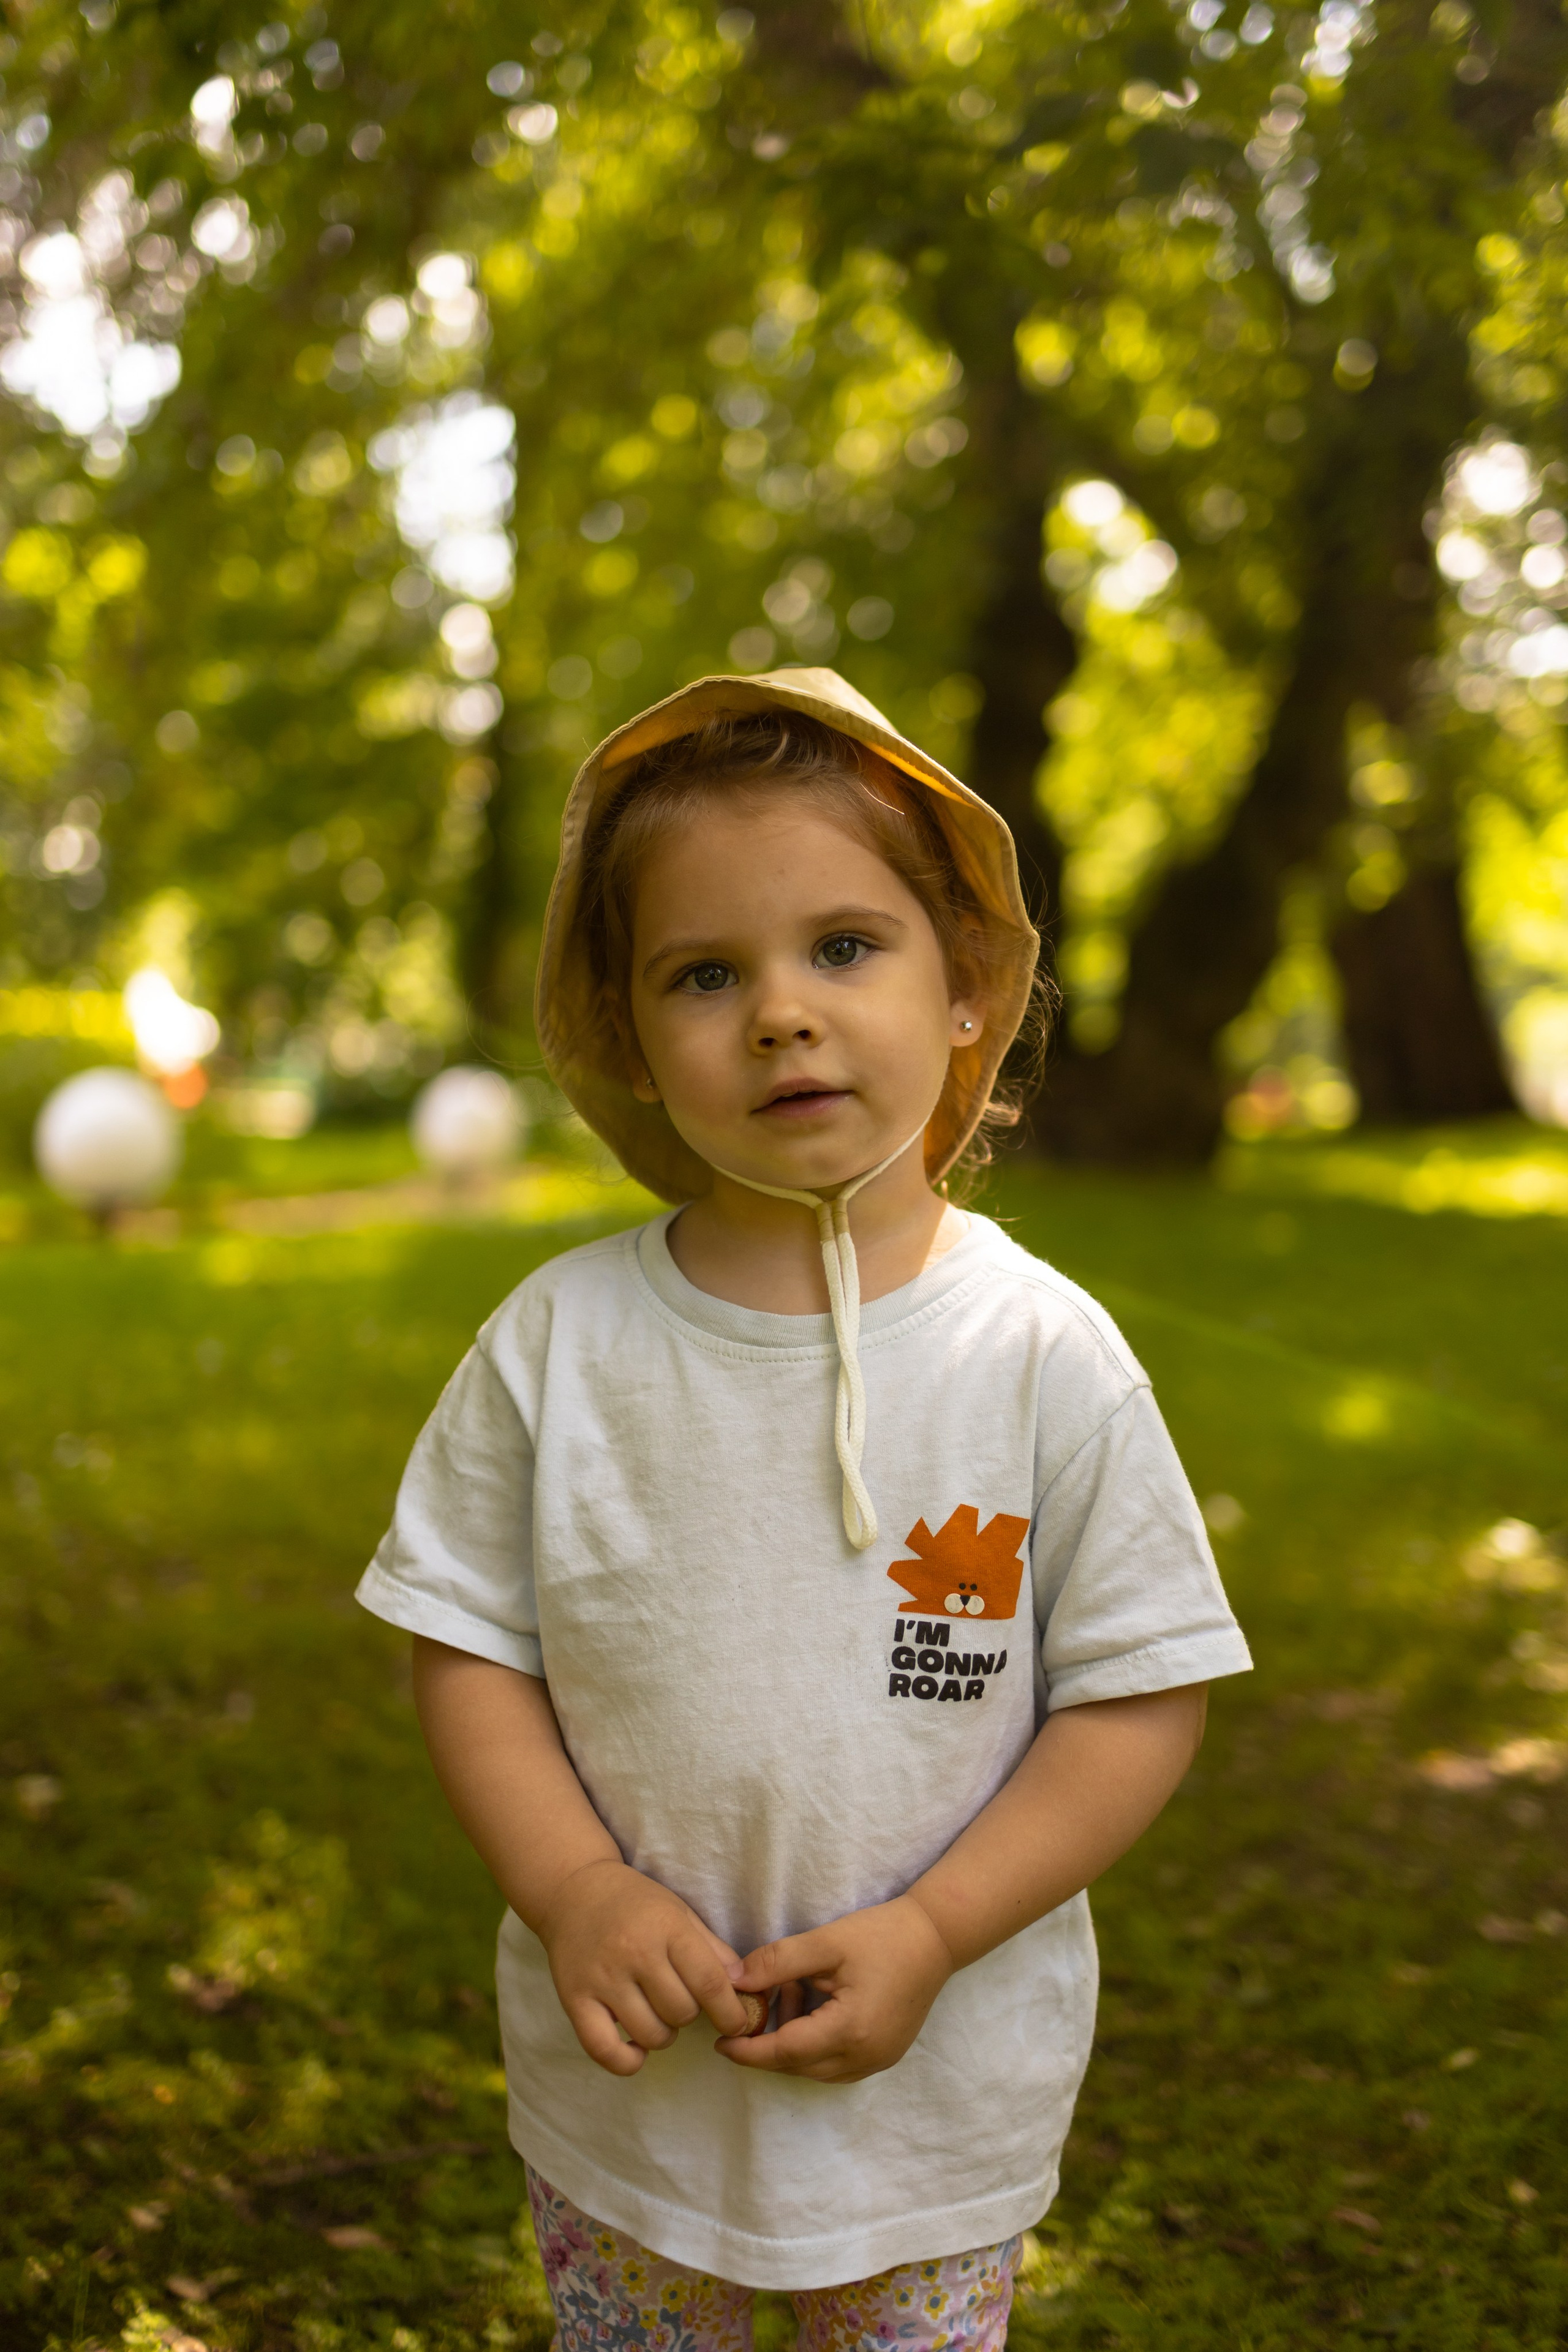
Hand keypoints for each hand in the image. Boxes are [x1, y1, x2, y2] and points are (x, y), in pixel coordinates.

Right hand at [539, 1857, 752, 2075]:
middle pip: (682, 2012)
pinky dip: (627, 2061)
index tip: (738, 2024)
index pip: (709, 1982)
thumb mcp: (679, 1912)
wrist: (573, 1890)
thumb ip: (713, 1949)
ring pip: (650, 2034)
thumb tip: (743, 1987)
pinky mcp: (574, 1999)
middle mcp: (634, 1952)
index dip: (730, 2012)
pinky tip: (636, 2048)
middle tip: (681, 1999)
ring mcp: (602, 1978)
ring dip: (664, 2034)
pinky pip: (604, 2050)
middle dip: (691, 2014)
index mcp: (666, 1927)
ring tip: (657, 2014)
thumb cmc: (635, 1903)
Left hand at [717, 1894, 953, 2083]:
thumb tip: (733, 1981)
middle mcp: (864, 2057)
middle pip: (798, 2066)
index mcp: (849, 2030)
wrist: (936, 1938)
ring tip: (789, 1993)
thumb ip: (777, 1962)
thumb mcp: (826, 1942)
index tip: (720, 2042)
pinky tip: (811, 2008)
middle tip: (750, 2009)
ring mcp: (878, 2061)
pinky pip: (836, 2064)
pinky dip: (814, 2045)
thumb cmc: (882, 1935)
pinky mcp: (885, 2055)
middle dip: (766, 2044)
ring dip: (792, 2043)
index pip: (785, 2053)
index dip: (748, 2050)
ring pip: (816, 2069)